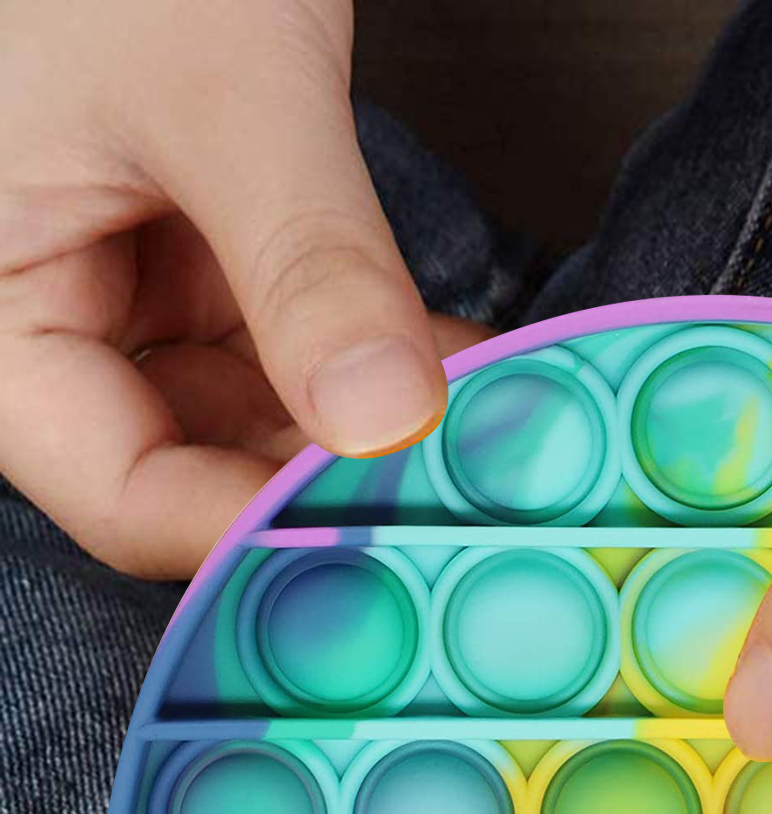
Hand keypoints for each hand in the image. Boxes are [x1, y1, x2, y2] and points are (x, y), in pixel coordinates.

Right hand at [0, 0, 482, 577]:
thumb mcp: (218, 89)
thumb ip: (304, 259)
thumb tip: (386, 415)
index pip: (120, 492)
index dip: (252, 532)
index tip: (385, 535)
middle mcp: (54, 313)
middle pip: (201, 468)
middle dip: (335, 484)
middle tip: (464, 501)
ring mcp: (133, 286)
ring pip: (263, 417)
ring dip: (375, 433)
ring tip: (486, 441)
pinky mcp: (204, 254)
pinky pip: (298, 346)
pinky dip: (381, 361)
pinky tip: (468, 370)